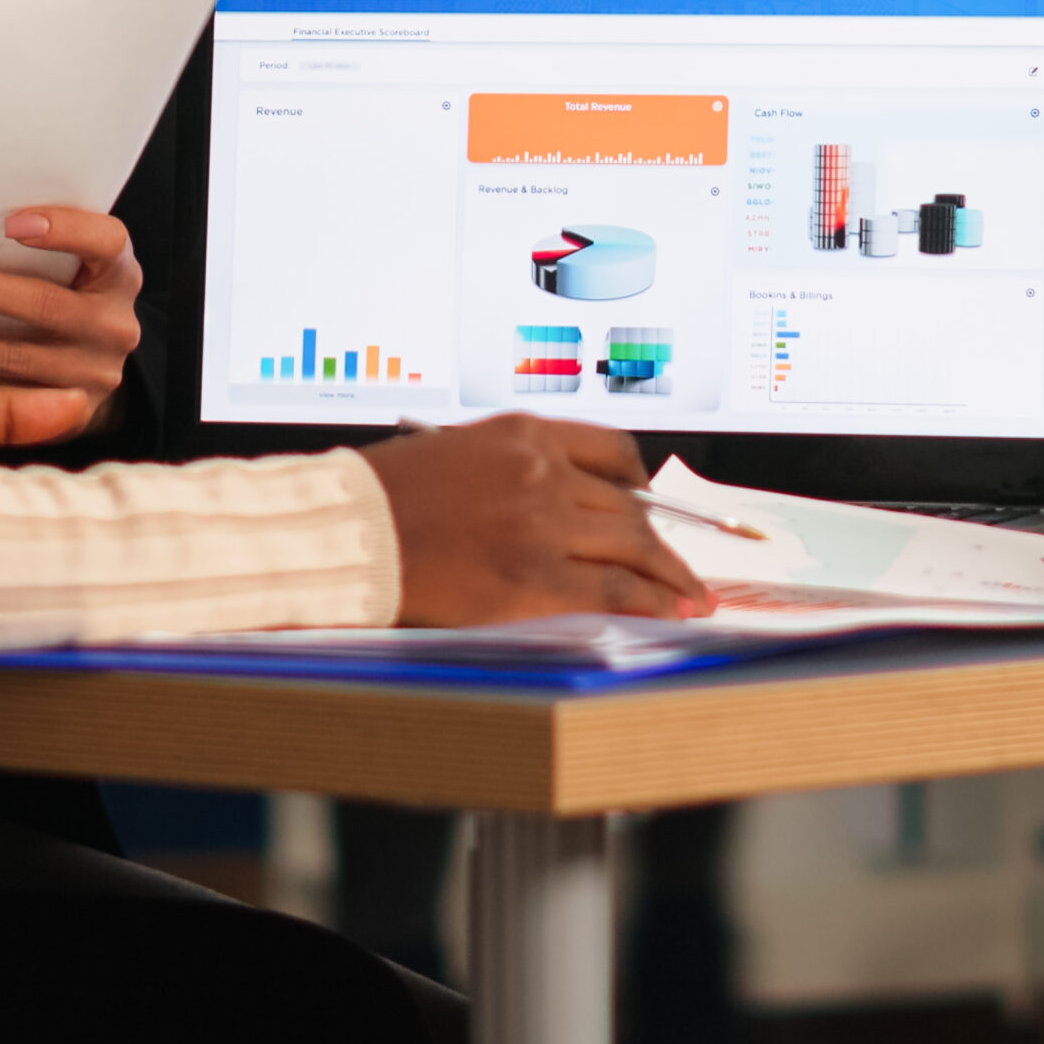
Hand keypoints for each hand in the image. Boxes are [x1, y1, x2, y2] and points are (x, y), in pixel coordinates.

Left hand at [0, 206, 142, 439]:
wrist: (95, 363)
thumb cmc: (70, 292)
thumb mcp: (77, 264)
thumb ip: (46, 246)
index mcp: (120, 274)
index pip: (106, 242)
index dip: (64, 230)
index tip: (10, 223)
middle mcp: (114, 324)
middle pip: (46, 304)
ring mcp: (93, 373)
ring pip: (16, 357)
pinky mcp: (65, 413)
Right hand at [363, 414, 715, 624]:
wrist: (350, 529)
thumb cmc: (387, 496)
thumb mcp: (459, 454)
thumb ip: (514, 469)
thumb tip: (559, 503)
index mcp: (523, 433)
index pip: (610, 450)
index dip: (641, 482)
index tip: (651, 502)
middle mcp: (543, 470)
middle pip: (628, 503)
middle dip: (663, 538)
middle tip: (683, 564)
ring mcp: (542, 522)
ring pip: (634, 543)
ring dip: (671, 573)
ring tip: (692, 595)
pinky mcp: (535, 577)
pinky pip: (617, 588)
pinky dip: (655, 600)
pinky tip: (673, 611)